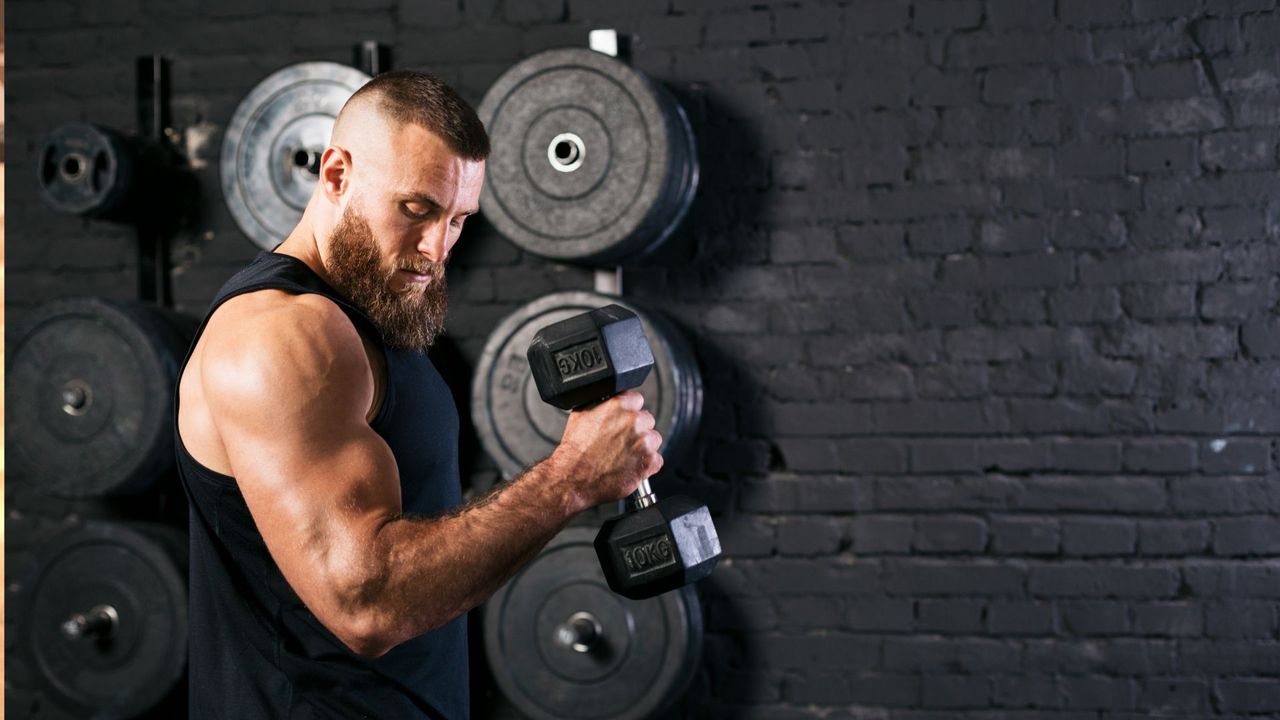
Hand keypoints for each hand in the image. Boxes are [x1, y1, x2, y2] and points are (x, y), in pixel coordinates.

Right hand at [551, 390, 662, 509]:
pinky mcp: (648, 462)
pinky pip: (656, 460)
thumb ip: (602, 403)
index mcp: (619, 405)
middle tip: (621, 441)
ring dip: (643, 446)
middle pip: (647, 420)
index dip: (629, 411)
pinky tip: (629, 465)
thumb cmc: (576, 449)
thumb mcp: (581, 413)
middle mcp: (634, 421)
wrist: (574, 477)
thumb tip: (610, 400)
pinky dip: (646, 464)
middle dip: (637, 429)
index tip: (624, 420)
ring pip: (654, 439)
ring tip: (624, 454)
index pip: (637, 400)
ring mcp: (644, 442)